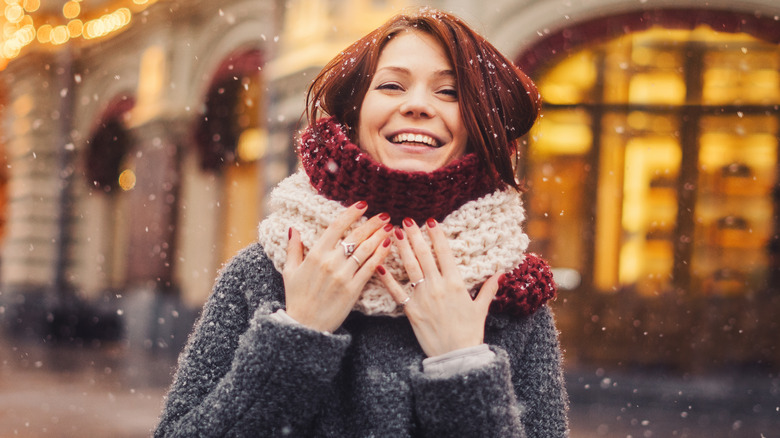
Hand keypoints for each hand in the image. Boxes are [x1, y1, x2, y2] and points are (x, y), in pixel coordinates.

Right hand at [284, 201, 392, 332]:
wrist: (304, 326)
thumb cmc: (296, 298)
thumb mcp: (290, 272)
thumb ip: (293, 249)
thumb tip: (294, 229)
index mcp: (315, 255)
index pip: (336, 227)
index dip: (351, 213)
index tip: (363, 204)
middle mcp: (330, 262)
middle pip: (355, 236)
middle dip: (372, 223)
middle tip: (384, 214)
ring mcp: (343, 276)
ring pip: (365, 250)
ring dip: (379, 236)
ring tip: (389, 227)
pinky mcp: (353, 290)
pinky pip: (369, 269)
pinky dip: (380, 256)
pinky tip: (387, 246)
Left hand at [376, 218, 499, 356]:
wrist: (456, 356)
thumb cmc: (470, 332)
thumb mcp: (481, 308)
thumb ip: (488, 289)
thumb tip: (500, 273)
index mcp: (456, 284)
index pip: (444, 253)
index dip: (436, 235)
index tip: (430, 221)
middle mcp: (438, 287)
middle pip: (424, 256)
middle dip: (415, 236)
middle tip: (407, 221)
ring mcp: (423, 298)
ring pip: (410, 268)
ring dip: (402, 249)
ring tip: (394, 233)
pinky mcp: (411, 310)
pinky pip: (397, 292)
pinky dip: (387, 279)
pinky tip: (380, 266)